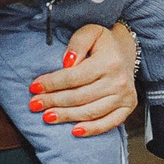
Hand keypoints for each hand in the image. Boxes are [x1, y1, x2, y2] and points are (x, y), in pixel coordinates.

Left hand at [28, 21, 138, 137]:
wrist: (126, 51)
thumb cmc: (104, 42)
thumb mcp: (90, 32)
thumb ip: (77, 43)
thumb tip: (66, 63)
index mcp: (109, 62)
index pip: (74, 77)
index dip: (52, 83)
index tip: (34, 87)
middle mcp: (118, 81)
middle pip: (79, 97)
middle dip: (54, 101)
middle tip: (35, 105)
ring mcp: (124, 96)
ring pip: (90, 112)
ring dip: (66, 116)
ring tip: (47, 117)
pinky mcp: (128, 107)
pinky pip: (109, 123)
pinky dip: (92, 130)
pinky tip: (75, 131)